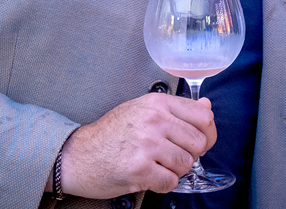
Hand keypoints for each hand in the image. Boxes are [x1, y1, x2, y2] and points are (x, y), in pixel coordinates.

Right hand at [57, 93, 216, 197]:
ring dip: (175, 170)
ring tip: (157, 164)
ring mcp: (147, 144)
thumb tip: (208, 106)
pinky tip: (150, 175)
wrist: (77, 155)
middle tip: (172, 155)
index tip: (199, 140)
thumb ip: (176, 109)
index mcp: (158, 103)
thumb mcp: (143, 109)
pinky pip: (171, 182)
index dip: (207, 132)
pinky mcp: (140, 169)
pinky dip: (163, 183)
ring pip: (187, 163)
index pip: (203, 116)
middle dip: (190, 154)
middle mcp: (154, 120)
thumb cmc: (110, 133)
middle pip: (199, 142)